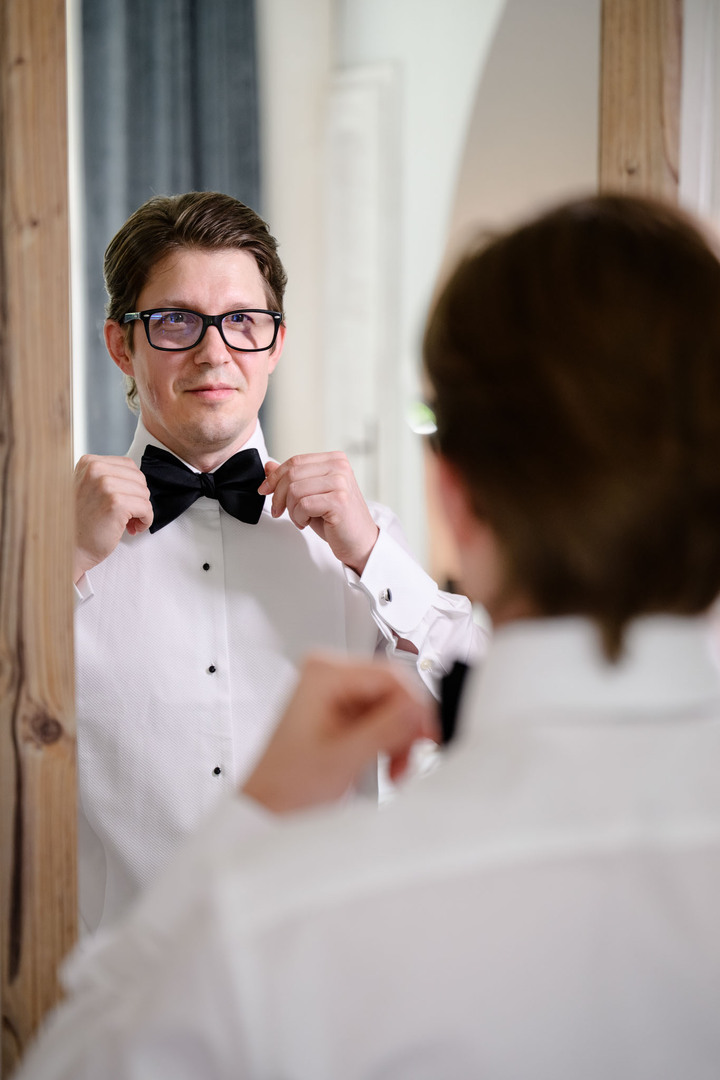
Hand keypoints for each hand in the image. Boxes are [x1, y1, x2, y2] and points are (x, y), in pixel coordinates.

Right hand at [74, 455, 153, 582]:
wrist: (70, 548)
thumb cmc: (81, 524)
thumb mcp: (89, 489)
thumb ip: (108, 477)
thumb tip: (136, 479)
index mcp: (89, 463)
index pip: (128, 465)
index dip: (132, 486)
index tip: (126, 501)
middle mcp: (95, 470)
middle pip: (139, 478)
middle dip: (138, 498)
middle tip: (128, 515)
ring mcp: (105, 485)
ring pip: (144, 493)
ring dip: (142, 511)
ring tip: (128, 522)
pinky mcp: (116, 503)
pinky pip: (146, 507)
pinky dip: (145, 520)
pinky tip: (133, 528)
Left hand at [242, 654, 437, 812]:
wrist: (271, 805)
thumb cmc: (288, 783)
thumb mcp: (345, 755)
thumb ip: (386, 728)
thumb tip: (419, 707)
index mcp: (324, 673)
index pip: (391, 675)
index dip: (415, 706)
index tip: (428, 733)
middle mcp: (330, 674)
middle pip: (394, 690)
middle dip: (406, 727)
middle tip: (409, 756)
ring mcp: (337, 690)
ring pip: (394, 705)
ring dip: (400, 739)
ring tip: (393, 768)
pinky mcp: (344, 708)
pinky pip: (384, 717)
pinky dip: (391, 741)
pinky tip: (386, 762)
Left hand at [259, 453, 378, 574]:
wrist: (360, 542)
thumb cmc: (337, 520)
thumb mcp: (310, 495)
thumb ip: (292, 479)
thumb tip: (268, 466)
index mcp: (335, 460)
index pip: (295, 461)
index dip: (275, 477)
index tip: (264, 490)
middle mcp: (340, 467)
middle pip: (292, 474)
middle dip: (279, 496)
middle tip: (279, 511)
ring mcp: (340, 482)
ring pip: (295, 490)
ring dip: (291, 509)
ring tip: (301, 518)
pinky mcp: (338, 500)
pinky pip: (303, 505)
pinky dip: (299, 517)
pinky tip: (307, 522)